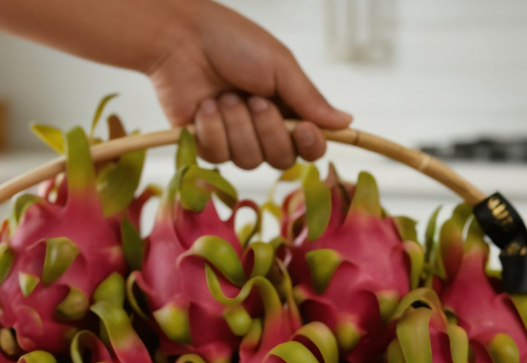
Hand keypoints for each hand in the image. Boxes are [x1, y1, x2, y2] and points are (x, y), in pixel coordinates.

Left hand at [148, 0, 351, 168]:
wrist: (179, 39)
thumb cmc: (231, 42)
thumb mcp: (279, 65)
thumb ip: (310, 99)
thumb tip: (347, 123)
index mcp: (287, 107)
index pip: (310, 145)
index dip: (311, 145)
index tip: (305, 129)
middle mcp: (263, 127)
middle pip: (282, 159)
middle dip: (268, 131)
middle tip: (253, 99)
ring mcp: (234, 138)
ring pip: (249, 161)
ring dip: (236, 126)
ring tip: (224, 97)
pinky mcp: (206, 144)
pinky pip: (218, 156)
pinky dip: (212, 129)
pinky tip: (204, 105)